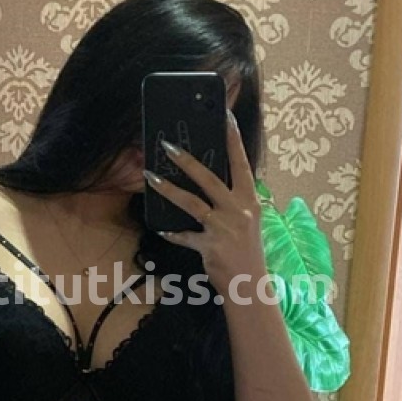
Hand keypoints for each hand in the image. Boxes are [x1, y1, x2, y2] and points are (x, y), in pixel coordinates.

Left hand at [143, 109, 265, 293]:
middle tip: (168, 145)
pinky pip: (185, 236)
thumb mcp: (248, 220)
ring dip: (169, 189)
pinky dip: (173, 232)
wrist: (250, 285)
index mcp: (250, 200)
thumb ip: (234, 201)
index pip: (241, 163)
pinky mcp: (210, 246)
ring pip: (192, 203)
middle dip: (187, 161)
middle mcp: (239, 210)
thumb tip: (213, 182)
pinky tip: (162, 228)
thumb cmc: (247, 250)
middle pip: (209, 179)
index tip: (225, 115)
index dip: (233, 139)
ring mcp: (224, 228)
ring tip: (151, 176)